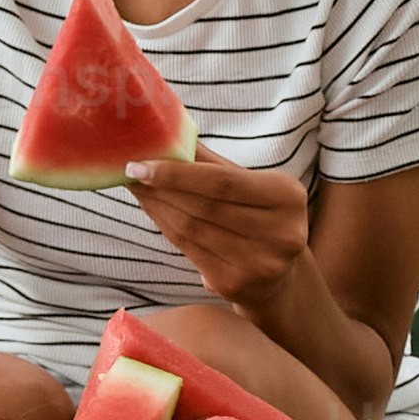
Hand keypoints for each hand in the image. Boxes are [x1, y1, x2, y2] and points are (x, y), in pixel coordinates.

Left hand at [123, 149, 316, 309]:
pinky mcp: (235, 285)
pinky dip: (165, 227)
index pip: (223, 182)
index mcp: (288, 196)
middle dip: (161, 187)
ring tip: (138, 189)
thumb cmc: (260, 218)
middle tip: (131, 172)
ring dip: (157, 207)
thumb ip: (213, 163)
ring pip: (192, 228)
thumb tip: (168, 134)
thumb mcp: (249, 185)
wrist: (279, 277)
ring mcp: (259, 263)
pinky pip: (189, 249)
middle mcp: (281, 233)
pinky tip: (153, 212)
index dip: (177, 174)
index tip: (139, 164)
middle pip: (205, 206)